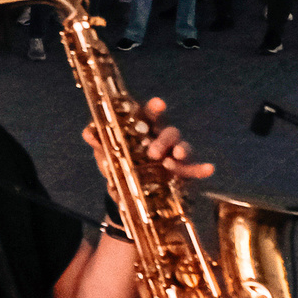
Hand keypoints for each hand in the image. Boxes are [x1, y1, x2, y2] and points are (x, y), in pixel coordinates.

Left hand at [83, 94, 215, 193]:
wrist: (124, 193)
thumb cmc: (117, 164)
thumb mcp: (105, 154)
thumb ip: (99, 142)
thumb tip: (88, 133)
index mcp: (142, 129)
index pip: (149, 114)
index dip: (154, 108)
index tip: (158, 104)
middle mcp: (160, 138)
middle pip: (169, 131)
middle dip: (164, 139)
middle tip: (152, 152)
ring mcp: (172, 154)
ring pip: (182, 146)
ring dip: (181, 150)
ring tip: (174, 159)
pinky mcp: (180, 172)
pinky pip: (192, 168)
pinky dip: (200, 168)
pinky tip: (209, 169)